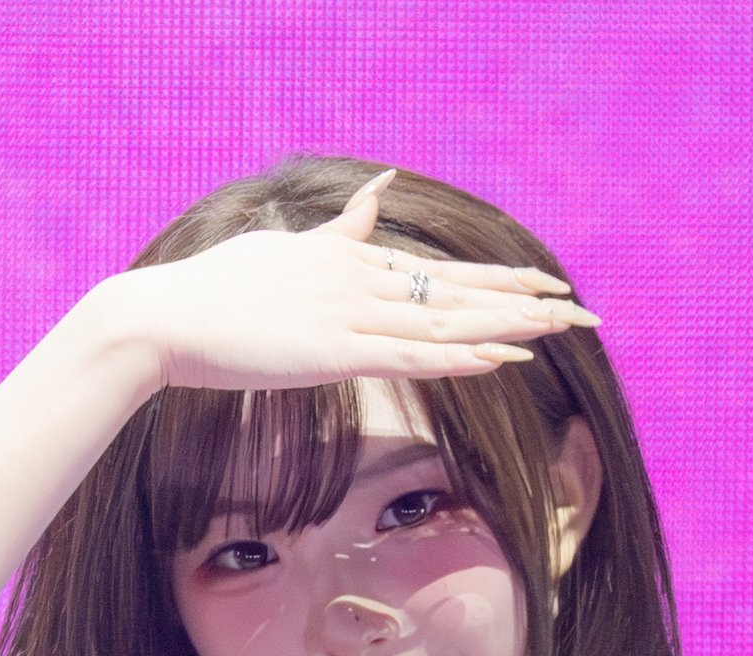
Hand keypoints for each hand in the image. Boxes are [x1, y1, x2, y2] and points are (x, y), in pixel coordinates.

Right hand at [85, 170, 597, 394]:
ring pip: (447, 322)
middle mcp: (362, 282)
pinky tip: (500, 358)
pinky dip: (458, 356)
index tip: (548, 285)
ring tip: (562, 331)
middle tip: (585, 313)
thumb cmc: (216, 292)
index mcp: (352, 261)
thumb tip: (374, 199)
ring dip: (508, 328)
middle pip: (461, 293)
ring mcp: (350, 316)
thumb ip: (336, 231)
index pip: (443, 272)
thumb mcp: (284, 252)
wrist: (167, 318)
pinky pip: (410, 356)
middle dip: (527, 304)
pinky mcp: (333, 353)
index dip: (501, 279)